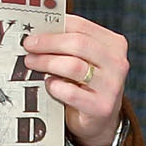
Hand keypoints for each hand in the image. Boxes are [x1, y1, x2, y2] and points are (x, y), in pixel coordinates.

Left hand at [21, 21, 128, 145]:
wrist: (101, 119)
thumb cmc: (88, 84)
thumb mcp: (85, 59)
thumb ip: (69, 44)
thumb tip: (38, 33)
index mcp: (114, 44)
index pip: (81, 26)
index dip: (54, 26)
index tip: (34, 32)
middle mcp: (117, 63)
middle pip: (77, 44)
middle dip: (48, 43)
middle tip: (28, 46)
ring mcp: (112, 85)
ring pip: (73, 66)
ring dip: (47, 62)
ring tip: (32, 63)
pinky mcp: (101, 107)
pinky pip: (71, 92)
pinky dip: (55, 86)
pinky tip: (49, 84)